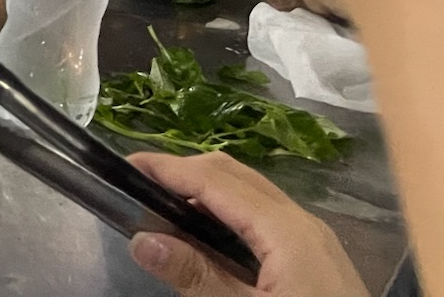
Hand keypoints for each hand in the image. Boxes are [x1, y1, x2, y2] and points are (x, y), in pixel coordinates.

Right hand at [127, 152, 368, 296]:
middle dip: (186, 171)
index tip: (127, 164)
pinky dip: (230, 212)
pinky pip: (266, 216)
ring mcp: (313, 240)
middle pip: (235, 175)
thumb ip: (198, 278)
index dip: (169, 168)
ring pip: (253, 193)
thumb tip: (142, 240)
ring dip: (208, 190)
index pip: (216, 180)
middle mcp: (302, 222)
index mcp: (286, 230)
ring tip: (165, 207)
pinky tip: (209, 237)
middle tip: (140, 185)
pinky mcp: (316, 259)